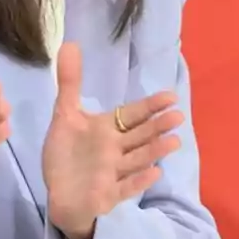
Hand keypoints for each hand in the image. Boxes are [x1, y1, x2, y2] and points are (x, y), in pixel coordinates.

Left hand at [43, 43, 183, 238]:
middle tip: (178, 117)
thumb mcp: (65, 115)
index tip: (170, 96)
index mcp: (108, 130)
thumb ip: (70, 82)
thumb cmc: (67, 154)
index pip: (133, 115)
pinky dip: (138, 182)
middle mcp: (115, 149)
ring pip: (137, 159)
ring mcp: (113, 173)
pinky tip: (154, 174)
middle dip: (157, 127)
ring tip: (173, 142)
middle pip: (140, 136)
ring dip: (154, 151)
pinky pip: (125, 188)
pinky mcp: (107, 195)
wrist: (60, 194)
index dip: (150, 106)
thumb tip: (69, 43)